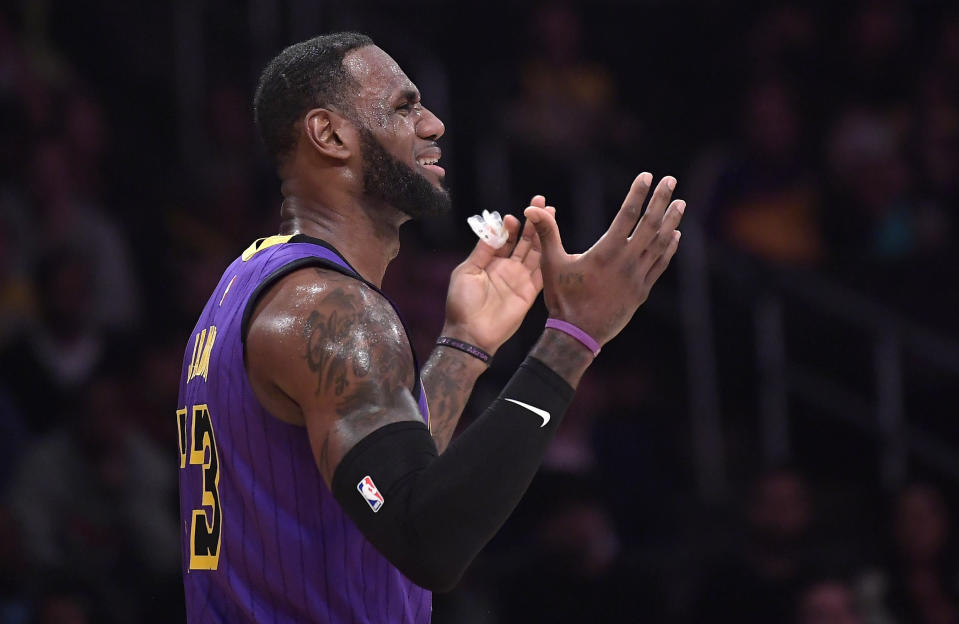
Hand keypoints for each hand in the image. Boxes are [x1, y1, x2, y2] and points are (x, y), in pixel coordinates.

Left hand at [442, 196, 552, 353]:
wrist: (471, 334)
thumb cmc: (462, 303)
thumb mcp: (467, 271)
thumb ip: (482, 250)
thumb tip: (493, 229)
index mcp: (489, 262)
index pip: (504, 239)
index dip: (510, 227)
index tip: (513, 218)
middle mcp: (507, 268)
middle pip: (523, 241)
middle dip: (532, 223)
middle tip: (540, 203)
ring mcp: (519, 279)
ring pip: (535, 252)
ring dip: (543, 234)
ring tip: (550, 215)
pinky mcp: (529, 292)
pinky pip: (542, 272)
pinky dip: (547, 257)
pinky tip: (552, 241)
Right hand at [524, 173, 684, 345]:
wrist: (577, 334)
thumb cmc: (562, 298)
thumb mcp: (551, 263)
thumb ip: (546, 233)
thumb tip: (531, 208)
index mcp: (606, 252)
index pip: (628, 214)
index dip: (638, 193)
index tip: (647, 176)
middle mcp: (627, 262)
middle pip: (650, 224)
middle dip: (661, 200)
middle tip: (670, 180)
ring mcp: (637, 277)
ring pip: (660, 243)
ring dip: (671, 221)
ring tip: (680, 203)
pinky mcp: (641, 291)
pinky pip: (660, 265)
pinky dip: (669, 248)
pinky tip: (675, 235)